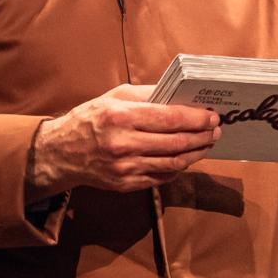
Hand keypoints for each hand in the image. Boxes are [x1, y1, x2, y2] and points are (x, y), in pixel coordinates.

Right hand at [26, 84, 218, 198]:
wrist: (60, 153)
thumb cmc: (90, 119)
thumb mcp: (114, 97)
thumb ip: (147, 94)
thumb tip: (180, 93)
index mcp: (121, 117)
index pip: (171, 118)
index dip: (197, 118)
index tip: (213, 116)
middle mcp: (123, 144)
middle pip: (176, 142)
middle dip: (203, 136)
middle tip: (216, 130)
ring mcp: (125, 168)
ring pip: (173, 162)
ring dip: (196, 154)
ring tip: (207, 144)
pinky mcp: (126, 184)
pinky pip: (161, 176)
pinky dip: (179, 168)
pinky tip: (187, 158)